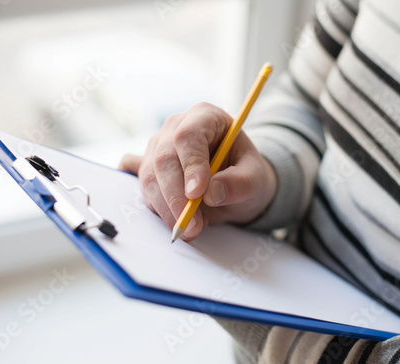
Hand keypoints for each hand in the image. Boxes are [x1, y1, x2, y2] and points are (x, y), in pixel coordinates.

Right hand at [119, 102, 276, 240]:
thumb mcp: (256, 178)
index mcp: (205, 117)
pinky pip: (143, 187)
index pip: (188, 136)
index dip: (190, 165)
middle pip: (164, 159)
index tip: (197, 194)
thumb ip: (240, 183)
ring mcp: (157, 147)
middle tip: (193, 225)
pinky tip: (173, 217)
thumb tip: (212, 193)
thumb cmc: (245, 173)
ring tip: (192, 228)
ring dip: (167, 208)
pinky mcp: (147, 167)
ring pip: (149, 177)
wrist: (234, 182)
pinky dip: (156, 207)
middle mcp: (175, 127)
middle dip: (176, 197)